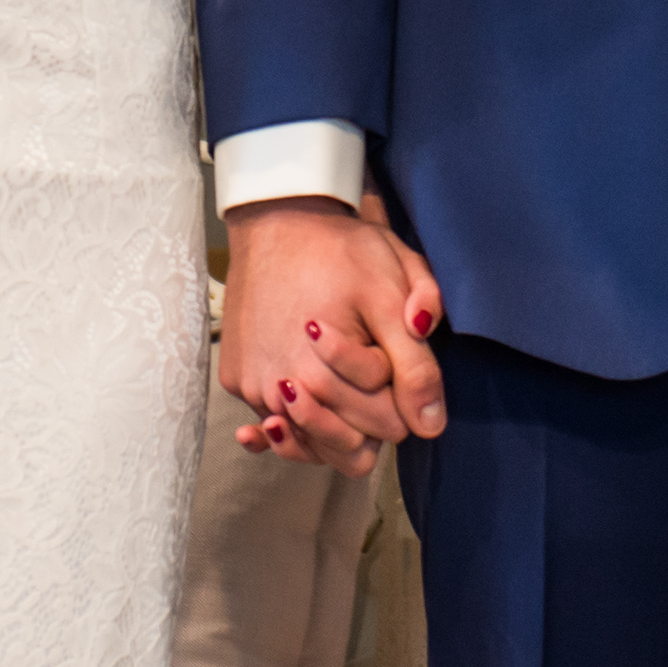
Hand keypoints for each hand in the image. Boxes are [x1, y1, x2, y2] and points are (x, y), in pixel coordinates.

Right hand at [219, 195, 445, 474]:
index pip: (389, 429)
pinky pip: (276, 423)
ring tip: (339, 380)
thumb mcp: (392, 295)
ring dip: (331, 422)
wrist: (276, 220)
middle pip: (350, 446)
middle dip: (370, 412)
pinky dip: (294, 416)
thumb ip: (417, 365)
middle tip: (370, 363)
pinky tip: (303, 391)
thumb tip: (429, 425)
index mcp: (325, 379)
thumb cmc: (340, 251)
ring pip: (311, 444)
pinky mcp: (237, 380)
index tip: (392, 358)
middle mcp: (283, 396)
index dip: (402, 397)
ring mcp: (255, 391)